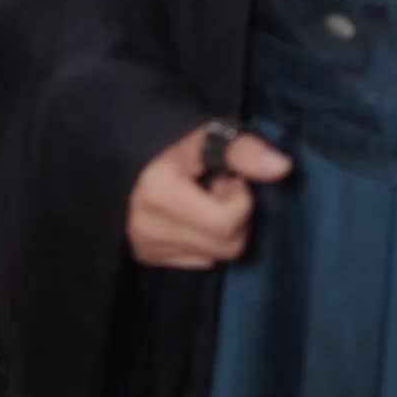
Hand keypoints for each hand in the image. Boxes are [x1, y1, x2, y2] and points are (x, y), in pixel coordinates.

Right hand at [126, 125, 290, 269]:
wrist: (113, 149)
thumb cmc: (162, 137)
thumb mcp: (202, 135)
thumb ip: (242, 151)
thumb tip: (283, 168)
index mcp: (159, 193)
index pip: (227, 222)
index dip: (239, 197)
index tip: (226, 175)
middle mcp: (148, 227)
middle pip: (228, 245)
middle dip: (235, 216)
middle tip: (217, 188)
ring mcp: (145, 246)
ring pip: (215, 257)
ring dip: (220, 229)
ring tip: (201, 200)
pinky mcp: (145, 256)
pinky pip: (197, 261)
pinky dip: (204, 240)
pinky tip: (190, 215)